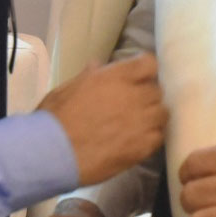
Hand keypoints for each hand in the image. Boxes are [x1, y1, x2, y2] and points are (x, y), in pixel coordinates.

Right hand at [39, 53, 165, 185]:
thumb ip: (87, 76)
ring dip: (153, 116)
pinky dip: (152, 137)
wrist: (53, 152)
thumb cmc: (55, 118)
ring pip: (162, 113)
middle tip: (134, 105)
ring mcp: (141, 121)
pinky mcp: (142, 146)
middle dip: (147, 96)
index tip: (138, 78)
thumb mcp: (66, 89)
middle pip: (156, 90)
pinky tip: (138, 141)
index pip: (149, 63)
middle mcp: (134, 95)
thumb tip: (97, 66)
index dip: (144, 71)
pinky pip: (159, 137)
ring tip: (139, 124)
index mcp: (116, 77)